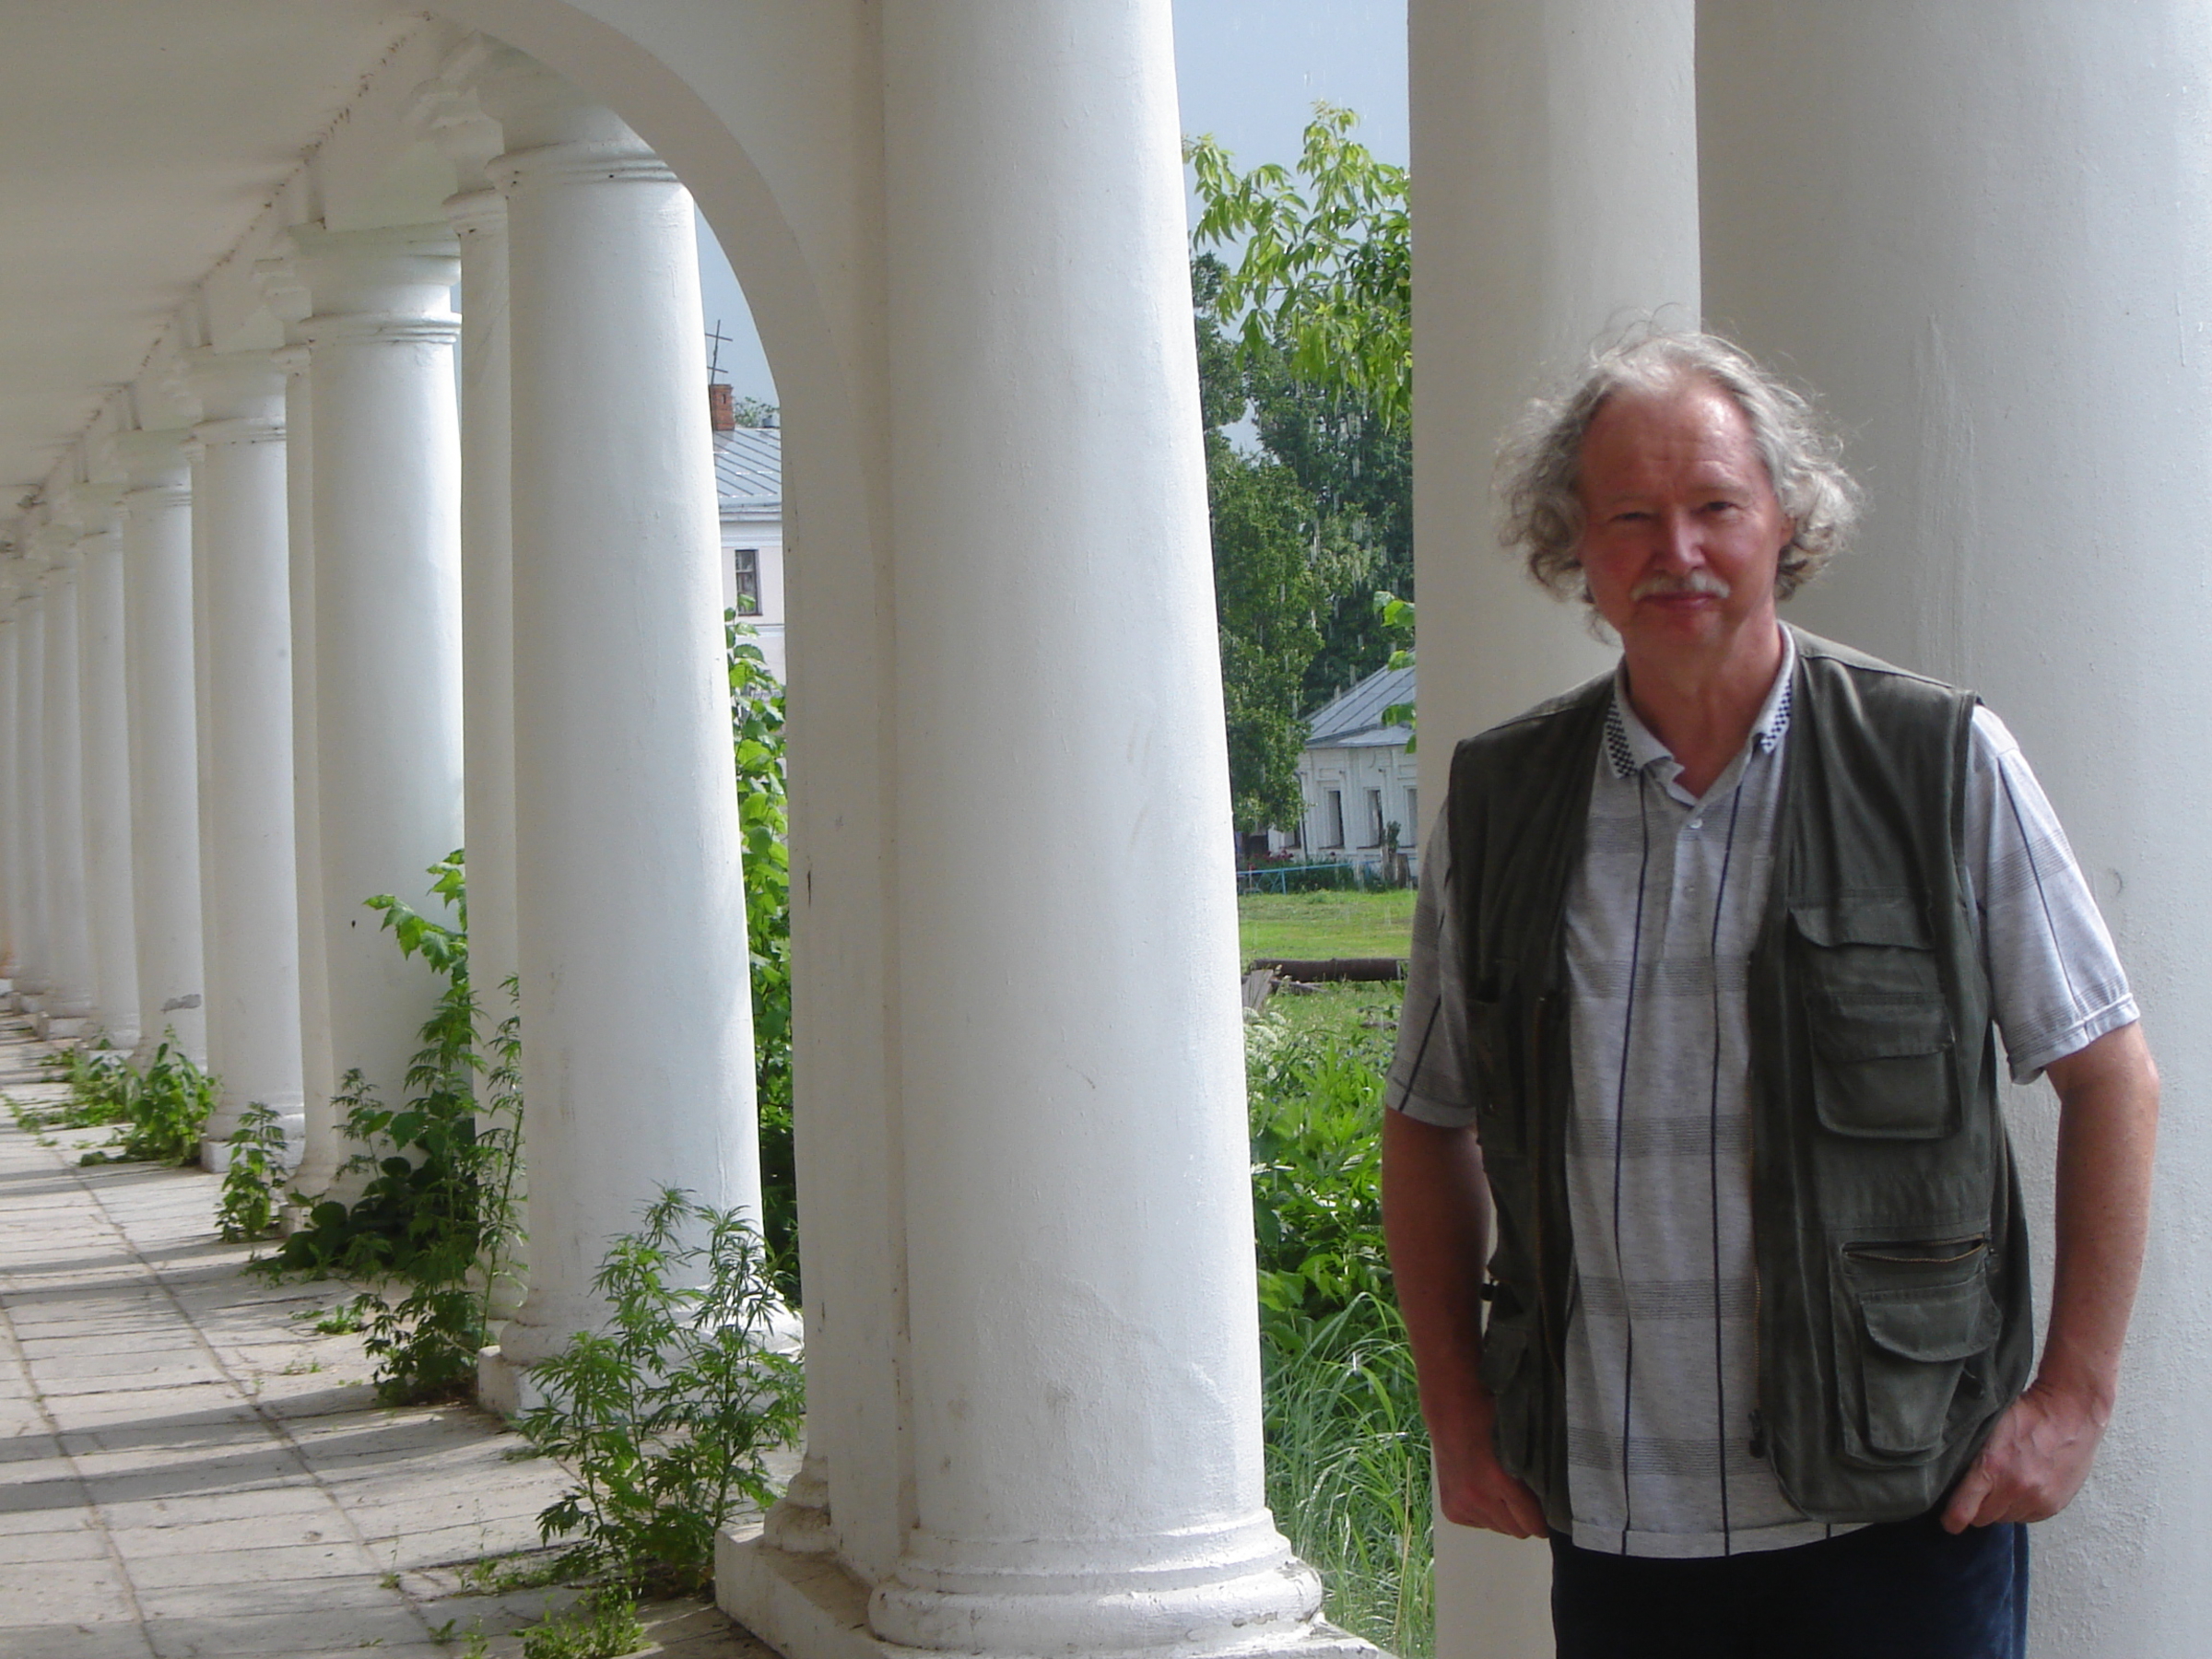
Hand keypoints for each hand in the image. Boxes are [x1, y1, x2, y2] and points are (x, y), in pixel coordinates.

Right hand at [1430, 1388, 1549, 1537]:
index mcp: (1499, 1480)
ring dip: (1503, 1515)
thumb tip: (1556, 1499)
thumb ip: (1536, 1473)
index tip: (1551, 1515)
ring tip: (1500, 1489)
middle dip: (1525, 1519)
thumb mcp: (1520, 1442)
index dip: (1545, 1522)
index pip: (1532, 1523)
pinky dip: (1485, 1513)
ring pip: (1498, 1528)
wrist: (1450, 1409)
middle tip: (1527, 1498)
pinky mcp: (1451, 1509)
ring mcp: (1461, 1506)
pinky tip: (1482, 1490)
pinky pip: (1480, 1524)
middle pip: (1516, 1531)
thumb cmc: (1490, 1417)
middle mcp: (1478, 1498)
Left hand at [1941, 1378, 2107, 1531]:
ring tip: (2005, 1481)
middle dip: (1977, 1508)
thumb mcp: (1987, 1426)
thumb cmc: (2026, 1413)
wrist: (2071, 1413)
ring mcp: (2038, 1499)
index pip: (1963, 1511)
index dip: (1951, 1518)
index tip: (1947, 1519)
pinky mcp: (2055, 1505)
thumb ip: (1970, 1455)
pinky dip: (2021, 1506)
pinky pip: (2027, 1517)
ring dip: (2001, 1507)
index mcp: (1992, 1467)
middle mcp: (2016, 1488)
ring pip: (2006, 1518)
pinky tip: (2023, 1485)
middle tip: (1978, 1490)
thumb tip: (1949, 1476)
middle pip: (1983, 1518)